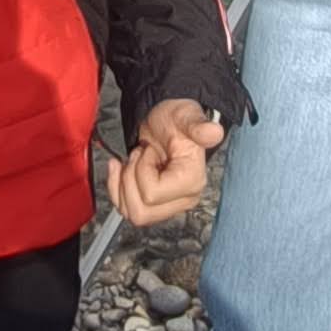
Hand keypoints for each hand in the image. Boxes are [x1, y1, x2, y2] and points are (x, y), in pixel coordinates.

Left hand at [105, 97, 224, 227]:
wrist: (166, 121)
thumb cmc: (175, 119)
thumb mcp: (185, 116)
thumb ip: (198, 126)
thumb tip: (214, 132)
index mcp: (191, 181)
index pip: (151, 194)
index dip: (141, 170)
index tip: (148, 150)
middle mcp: (182, 199)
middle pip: (141, 211)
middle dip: (129, 179)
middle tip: (138, 156)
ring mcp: (168, 205)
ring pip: (132, 214)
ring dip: (122, 185)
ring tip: (133, 162)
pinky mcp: (154, 206)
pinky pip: (127, 211)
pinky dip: (116, 189)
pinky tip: (120, 169)